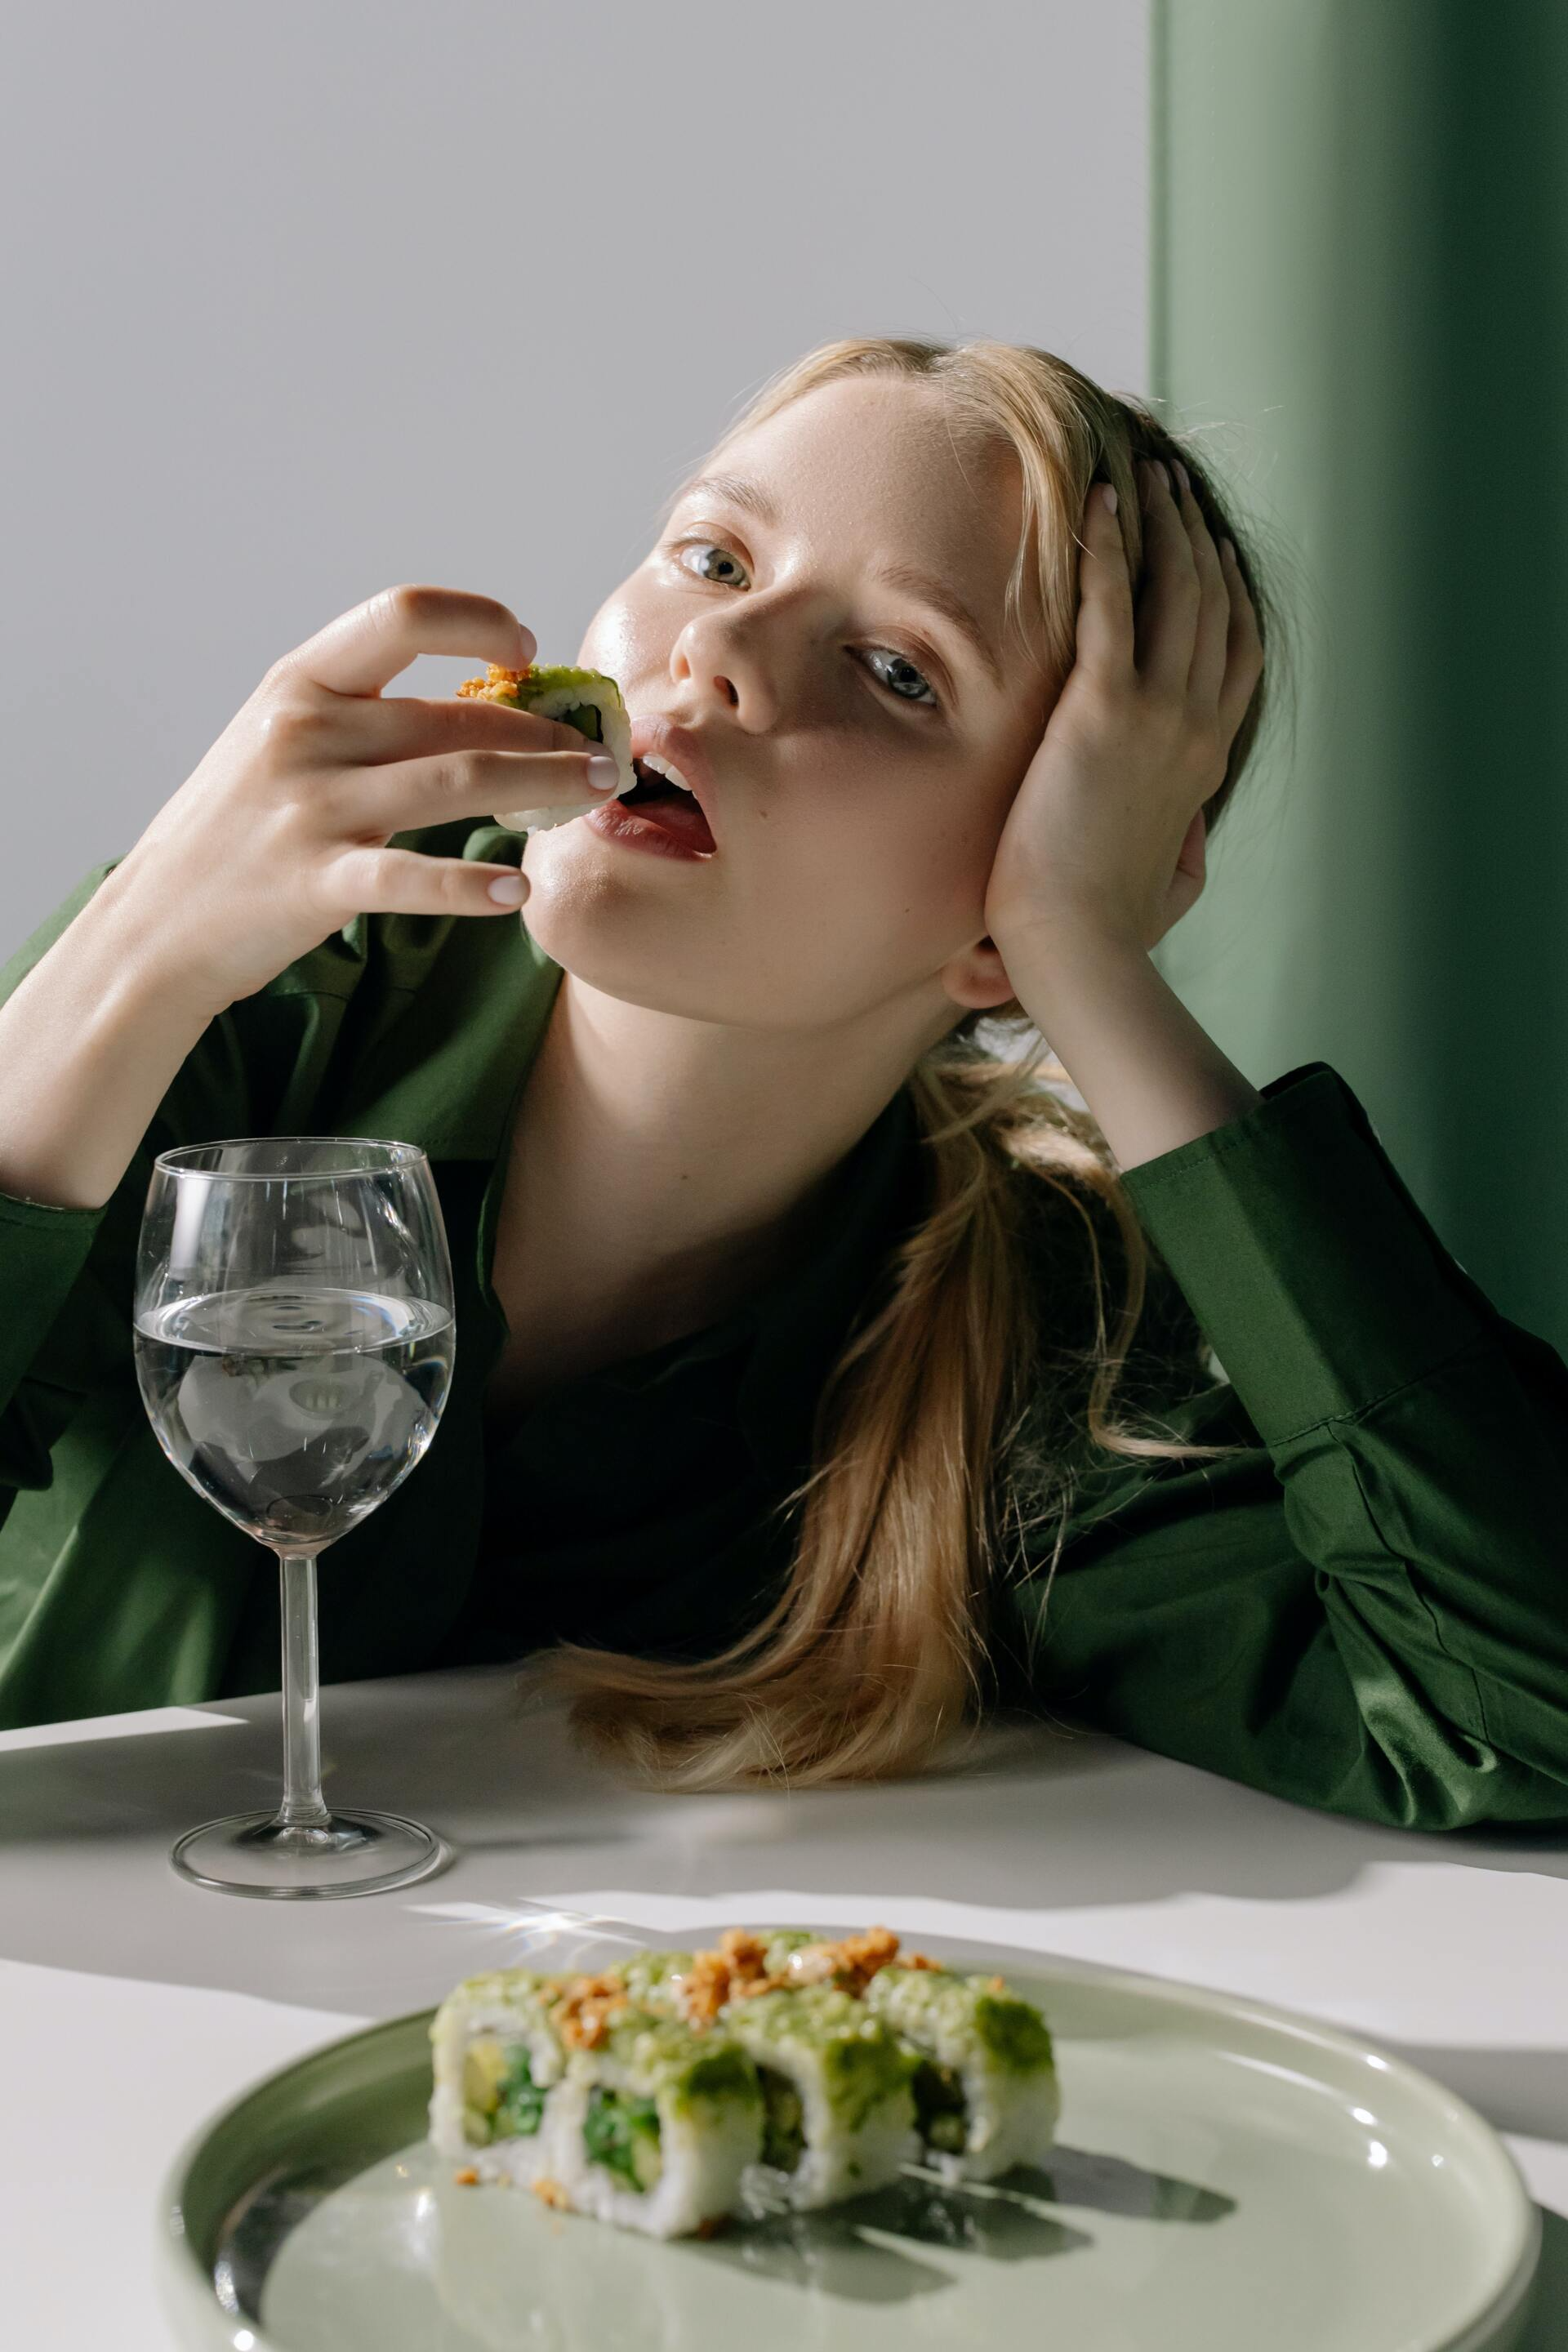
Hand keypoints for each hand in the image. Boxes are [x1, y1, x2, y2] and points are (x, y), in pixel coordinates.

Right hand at [107, 585, 619, 1012]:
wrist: (155, 924)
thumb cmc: (236, 831)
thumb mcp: (283, 744)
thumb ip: (365, 718)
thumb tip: (484, 705)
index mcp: (300, 683)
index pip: (402, 615)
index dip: (477, 620)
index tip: (526, 647)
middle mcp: (304, 732)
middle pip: (453, 712)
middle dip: (544, 729)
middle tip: (602, 751)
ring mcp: (308, 807)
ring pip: (453, 779)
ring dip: (540, 781)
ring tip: (595, 790)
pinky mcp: (314, 882)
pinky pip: (409, 879)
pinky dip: (469, 884)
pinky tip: (517, 891)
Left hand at [984, 459, 1263, 962]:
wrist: (1077, 947)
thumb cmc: (1109, 928)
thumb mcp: (1171, 882)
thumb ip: (1185, 842)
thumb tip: (1189, 830)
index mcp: (1207, 758)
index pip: (1234, 650)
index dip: (1225, 585)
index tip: (1205, 541)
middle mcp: (1195, 725)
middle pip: (1210, 602)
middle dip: (1192, 531)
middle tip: (1170, 479)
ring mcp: (1157, 716)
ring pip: (1172, 590)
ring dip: (1158, 522)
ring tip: (1141, 470)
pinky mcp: (1102, 714)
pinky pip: (1110, 607)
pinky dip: (1106, 546)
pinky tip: (1099, 499)